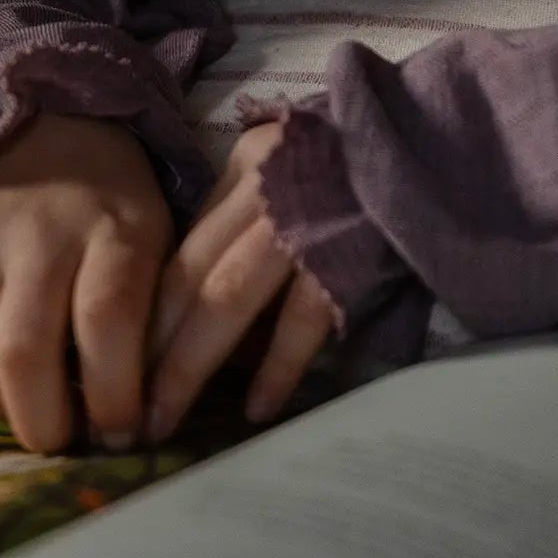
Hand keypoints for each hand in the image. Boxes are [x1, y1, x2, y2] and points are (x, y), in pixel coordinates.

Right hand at [0, 114, 173, 454]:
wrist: (49, 120)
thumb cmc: (114, 204)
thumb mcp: (159, 242)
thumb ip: (152, 319)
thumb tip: (134, 426)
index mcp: (112, 229)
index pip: (105, 322)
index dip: (113, 397)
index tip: (123, 434)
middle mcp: (36, 232)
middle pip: (23, 352)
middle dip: (45, 425)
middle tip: (64, 440)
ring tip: (25, 416)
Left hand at [144, 121, 337, 441]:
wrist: (445, 139)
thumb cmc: (365, 164)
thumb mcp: (292, 169)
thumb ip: (243, 218)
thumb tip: (190, 298)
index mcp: (247, 166)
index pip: (177, 247)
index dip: (139, 310)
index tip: (112, 361)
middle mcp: (265, 191)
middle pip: (187, 277)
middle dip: (148, 349)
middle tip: (121, 409)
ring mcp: (306, 223)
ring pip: (226, 299)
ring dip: (189, 365)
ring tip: (164, 419)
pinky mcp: (350, 256)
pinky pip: (301, 320)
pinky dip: (276, 367)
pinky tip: (253, 409)